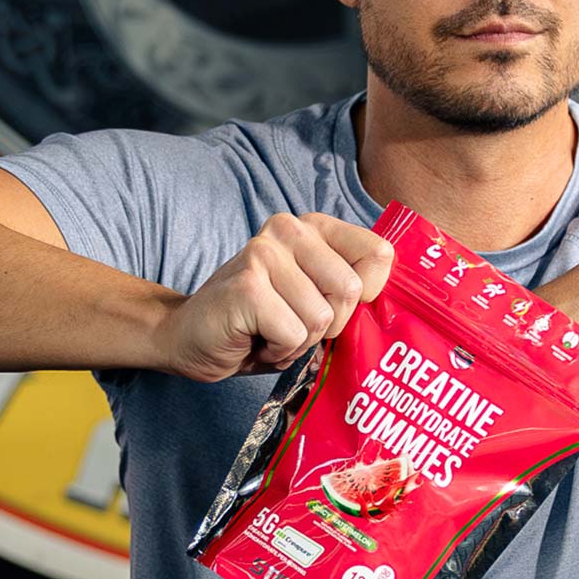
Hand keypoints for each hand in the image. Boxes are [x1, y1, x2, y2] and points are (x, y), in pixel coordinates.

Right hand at [154, 213, 395, 380]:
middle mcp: (289, 229)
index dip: (367, 295)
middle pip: (351, 290)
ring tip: (270, 331)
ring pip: (321, 318)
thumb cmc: (260, 323)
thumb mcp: (314, 300)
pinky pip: (294, 335)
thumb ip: (350, 290)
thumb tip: (390, 301)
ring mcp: (264, 254)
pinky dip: (278, 351)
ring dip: (299, 341)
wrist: (189, 338)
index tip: (333, 306)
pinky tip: (256, 339)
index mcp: (314, 227)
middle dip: (328, 325)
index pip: (379, 253)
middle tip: (292, 324)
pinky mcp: (247, 286)